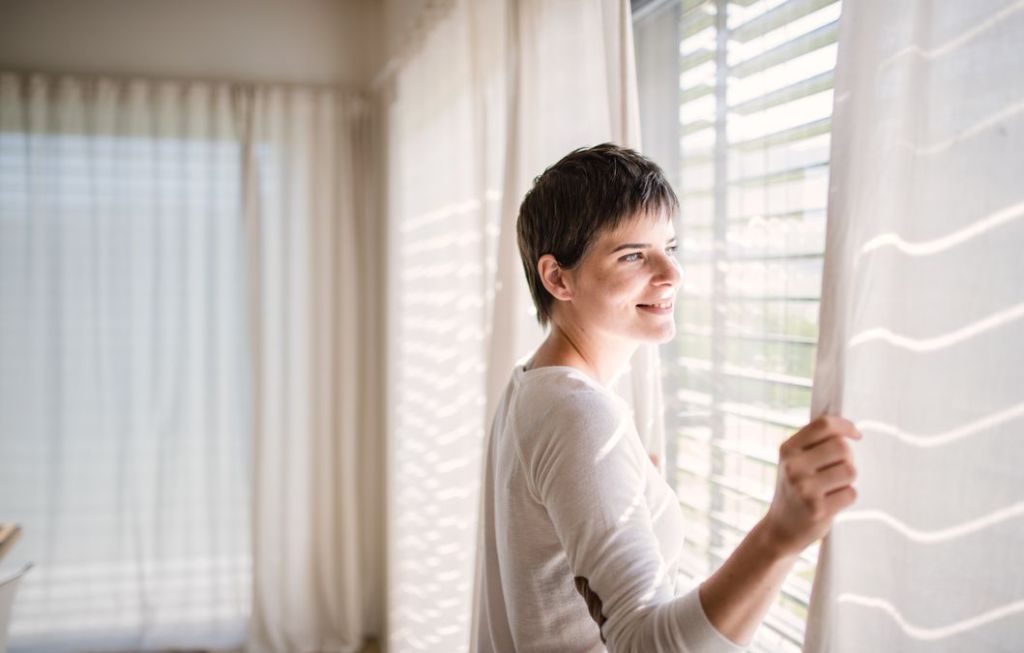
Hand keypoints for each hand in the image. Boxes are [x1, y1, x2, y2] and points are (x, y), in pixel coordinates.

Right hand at [762, 415, 860, 556]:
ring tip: (833, 488)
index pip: (823, 425)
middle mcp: (793, 466)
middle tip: (838, 470)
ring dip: (848, 480)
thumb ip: (814, 444)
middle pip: (841, 448)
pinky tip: (831, 503)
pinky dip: (846, 497)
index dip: (845, 426)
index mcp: (787, 449)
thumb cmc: (794, 491)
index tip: (855, 434)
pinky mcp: (818, 509)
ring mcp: (804, 488)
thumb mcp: (793, 462)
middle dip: (847, 458)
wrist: (780, 529)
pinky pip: (851, 493)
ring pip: (850, 471)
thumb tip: (847, 430)